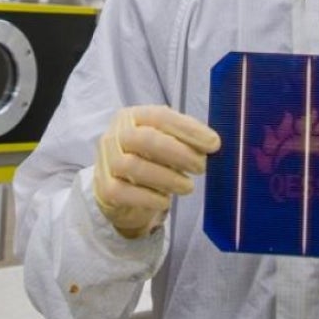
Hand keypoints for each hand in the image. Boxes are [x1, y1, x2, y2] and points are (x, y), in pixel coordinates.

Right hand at [93, 105, 220, 238]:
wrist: (121, 192)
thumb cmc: (149, 161)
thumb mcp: (166, 143)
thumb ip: (186, 139)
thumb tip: (212, 143)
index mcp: (132, 117)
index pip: (160, 117)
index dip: (188, 129)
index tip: (213, 144)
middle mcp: (115, 135)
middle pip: (146, 139)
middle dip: (179, 153)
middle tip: (201, 167)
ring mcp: (107, 162)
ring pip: (134, 166)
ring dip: (167, 178)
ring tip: (187, 186)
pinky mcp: (104, 188)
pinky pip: (124, 192)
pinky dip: (149, 198)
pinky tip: (165, 201)